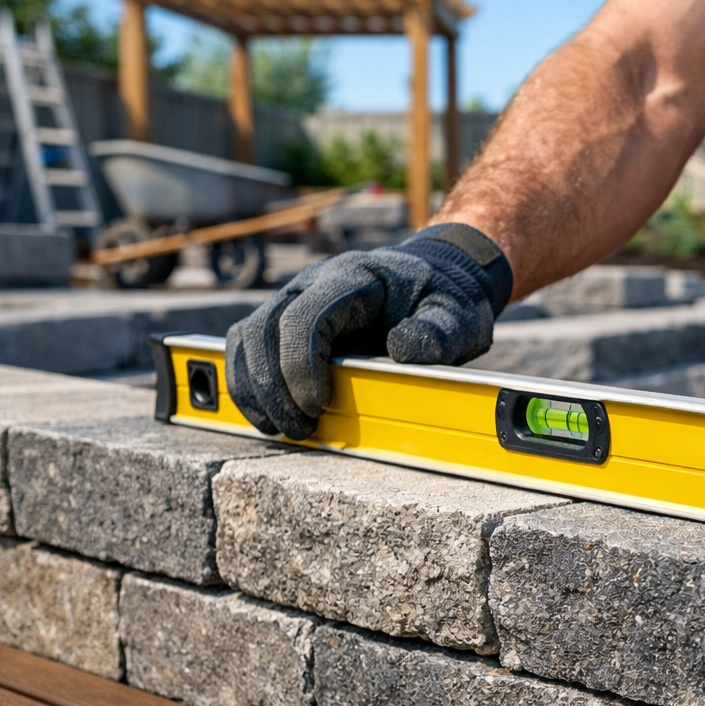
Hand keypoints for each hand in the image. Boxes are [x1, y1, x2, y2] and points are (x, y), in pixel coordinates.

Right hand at [226, 223, 511, 439]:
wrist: (434, 276)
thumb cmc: (443, 298)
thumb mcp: (457, 315)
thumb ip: (437, 333)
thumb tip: (402, 350)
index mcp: (351, 278)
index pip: (303, 316)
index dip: (299, 365)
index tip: (316, 407)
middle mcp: (311, 283)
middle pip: (264, 329)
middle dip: (273, 386)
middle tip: (301, 429)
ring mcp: (293, 299)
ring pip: (247, 338)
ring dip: (255, 387)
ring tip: (283, 428)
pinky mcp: (285, 321)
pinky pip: (248, 347)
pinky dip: (249, 383)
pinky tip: (271, 416)